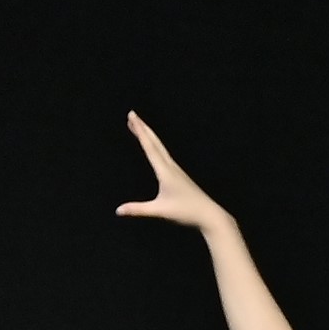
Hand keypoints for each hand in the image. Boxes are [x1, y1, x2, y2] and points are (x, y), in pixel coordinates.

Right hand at [113, 111, 228, 232]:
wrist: (210, 215)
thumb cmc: (187, 212)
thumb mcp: (161, 211)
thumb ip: (138, 209)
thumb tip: (118, 210)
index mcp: (166, 171)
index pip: (149, 147)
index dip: (140, 131)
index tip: (132, 117)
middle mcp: (171, 167)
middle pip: (155, 142)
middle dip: (143, 128)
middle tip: (132, 114)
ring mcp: (176, 170)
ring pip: (160, 147)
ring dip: (148, 135)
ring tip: (139, 126)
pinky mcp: (179, 175)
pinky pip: (164, 154)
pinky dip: (155, 145)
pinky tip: (153, 146)